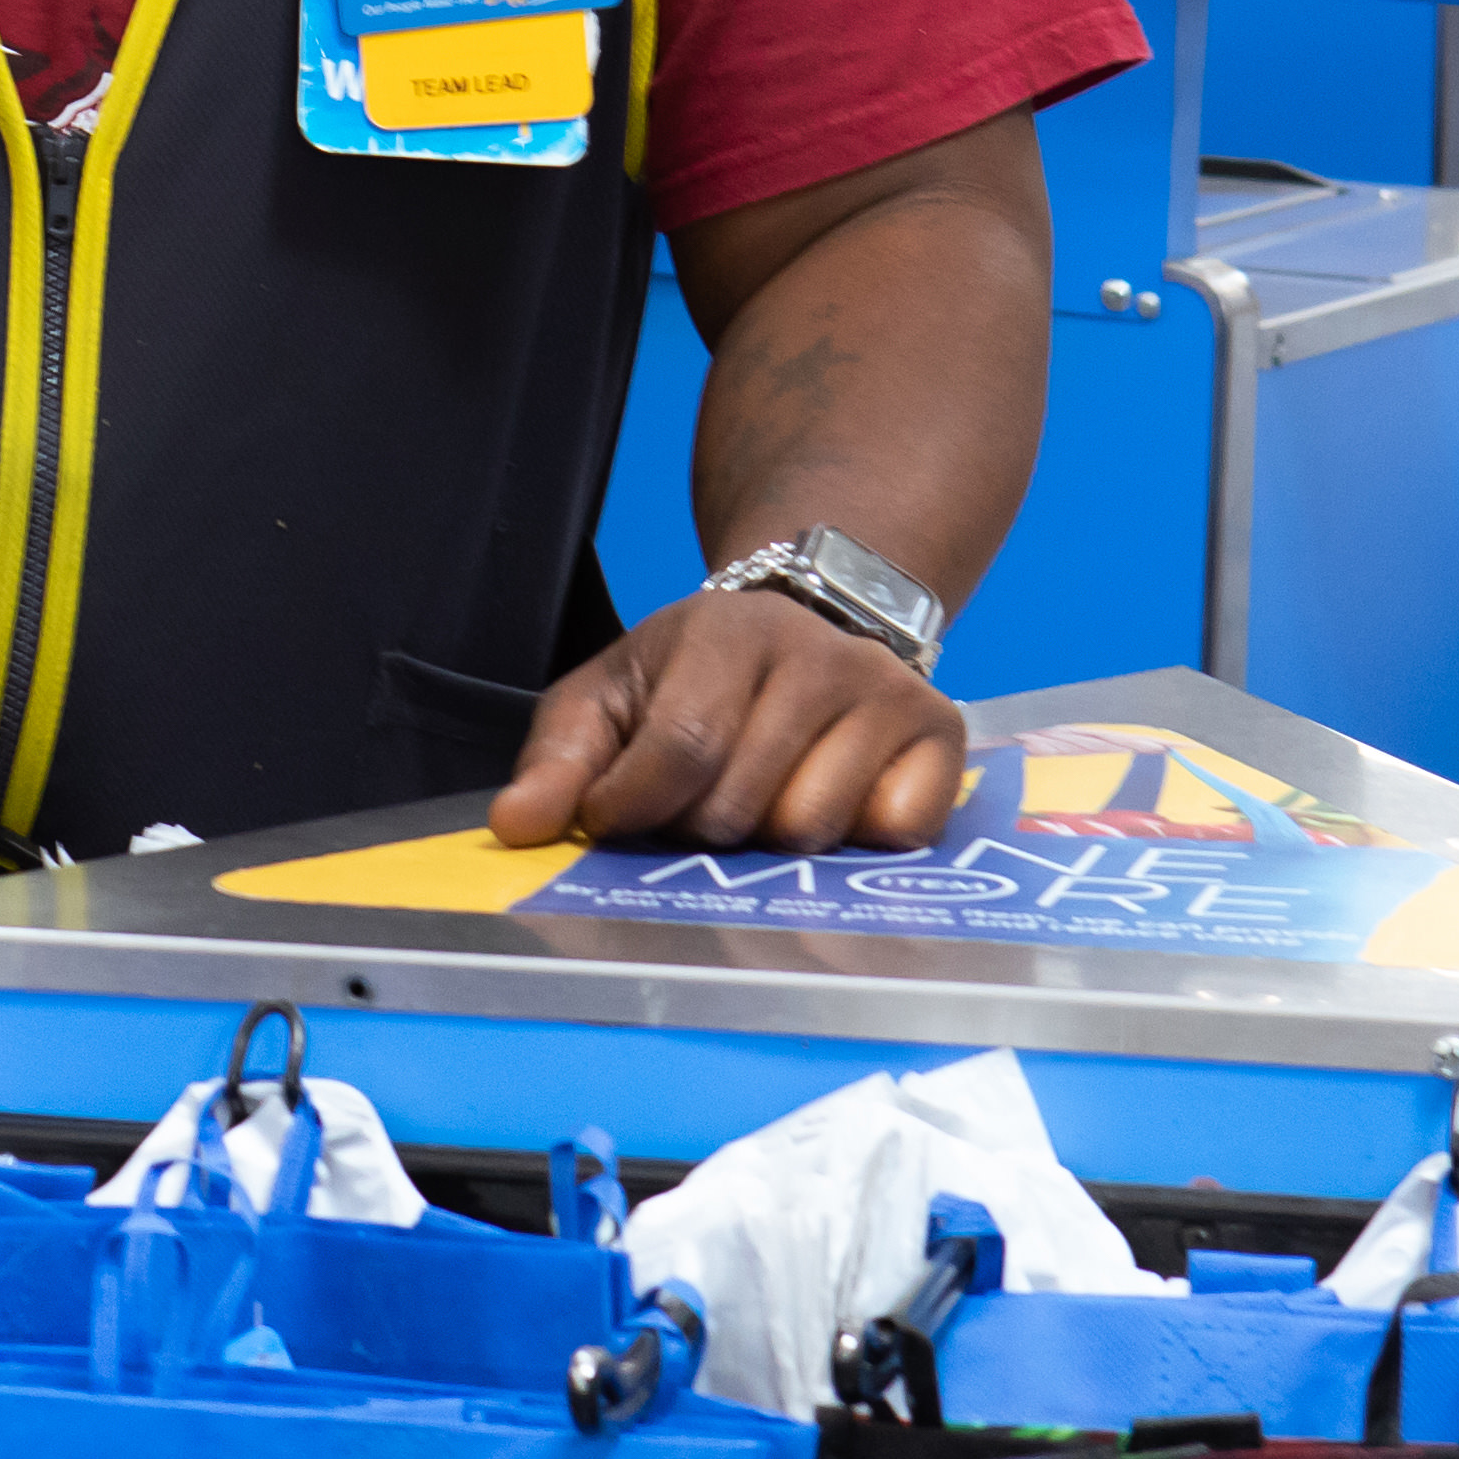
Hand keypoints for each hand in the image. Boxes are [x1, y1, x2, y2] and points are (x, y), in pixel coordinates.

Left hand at [490, 587, 968, 855]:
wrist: (814, 618)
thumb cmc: (698, 675)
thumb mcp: (614, 693)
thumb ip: (560, 759)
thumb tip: (517, 826)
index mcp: (727, 632)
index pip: (681, 750)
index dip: (634, 807)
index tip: (614, 818)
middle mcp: (820, 655)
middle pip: (741, 804)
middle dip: (699, 828)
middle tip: (698, 799)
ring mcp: (888, 693)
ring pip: (811, 827)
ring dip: (772, 839)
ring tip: (763, 793)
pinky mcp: (942, 735)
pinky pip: (896, 831)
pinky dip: (859, 839)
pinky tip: (834, 795)